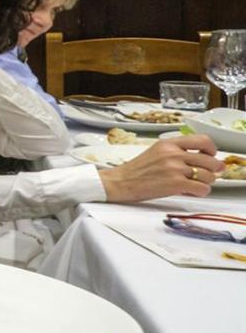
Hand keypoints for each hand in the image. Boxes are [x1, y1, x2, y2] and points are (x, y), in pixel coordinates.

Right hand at [99, 135, 222, 201]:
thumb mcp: (155, 152)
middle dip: (213, 170)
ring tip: (196, 184)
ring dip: (206, 182)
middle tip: (207, 174)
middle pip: (210, 160)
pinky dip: (201, 192)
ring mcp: (174, 169)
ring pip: (209, 176)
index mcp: (168, 143)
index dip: (212, 149)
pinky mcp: (175, 184)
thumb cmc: (136, 170)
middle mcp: (173, 154)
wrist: (119, 182)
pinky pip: (203, 189)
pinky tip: (192, 191)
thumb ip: (176, 152)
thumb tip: (201, 159)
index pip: (202, 140)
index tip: (210, 156)